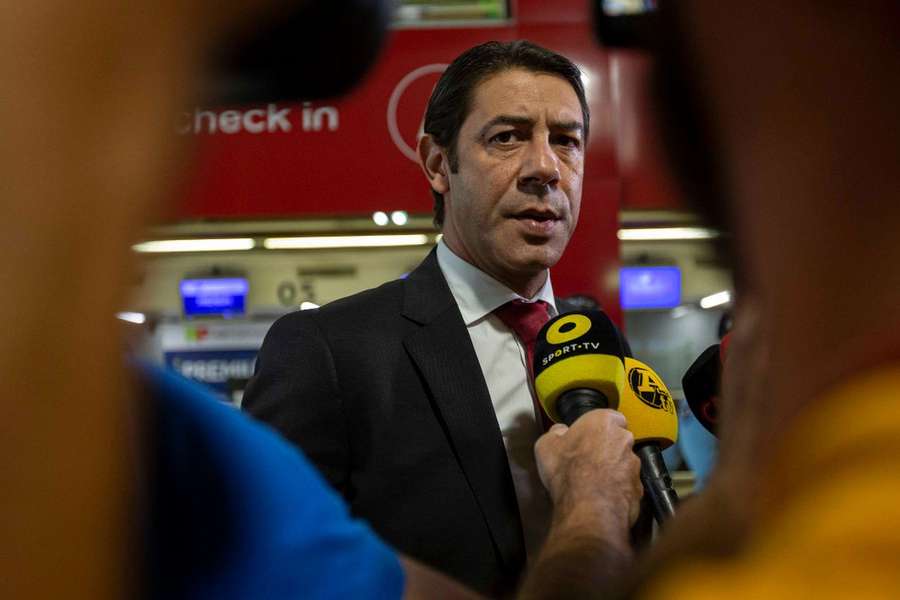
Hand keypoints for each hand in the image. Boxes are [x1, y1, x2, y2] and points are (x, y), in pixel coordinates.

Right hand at [535, 409, 642, 531]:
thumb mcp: (545, 446)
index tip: (587, 436)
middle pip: (618, 439)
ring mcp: (634, 464)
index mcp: (603, 421)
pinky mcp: (638, 488)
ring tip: (592, 482)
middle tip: (586, 460)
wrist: (588, 507)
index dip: (598, 428)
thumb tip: (558, 432)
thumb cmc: (568, 472)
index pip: (610, 417)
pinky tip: (601, 496)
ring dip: (612, 469)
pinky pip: (627, 485)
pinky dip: (618, 489)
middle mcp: (623, 439)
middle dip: (606, 448)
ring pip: (624, 463)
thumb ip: (555, 433)